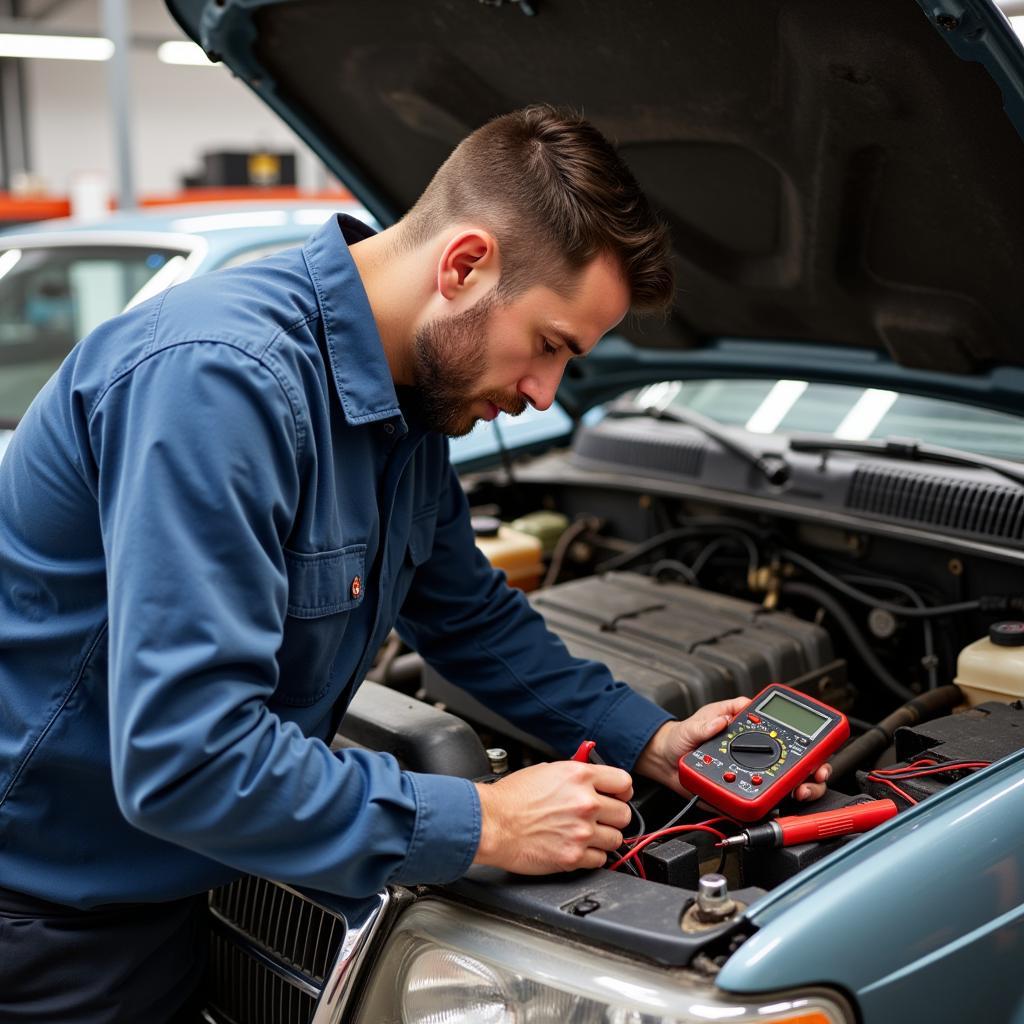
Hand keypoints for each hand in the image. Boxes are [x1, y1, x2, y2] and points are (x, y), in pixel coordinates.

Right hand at [473, 761, 633, 873]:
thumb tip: (594, 781)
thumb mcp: (547, 771)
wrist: (491, 823)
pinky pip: (600, 860)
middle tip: (600, 818)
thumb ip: (576, 776)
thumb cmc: (511, 797)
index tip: (617, 797)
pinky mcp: (573, 857)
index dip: (622, 792)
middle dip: (613, 816)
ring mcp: (581, 831)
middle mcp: (585, 802)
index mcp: (580, 776)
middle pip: (624, 814)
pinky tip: (576, 847)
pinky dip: (591, 856)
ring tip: (585, 834)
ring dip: (603, 838)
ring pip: (616, 839)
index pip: (625, 783)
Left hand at [634, 699, 831, 801]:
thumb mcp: (696, 722)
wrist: (666, 761)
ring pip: (787, 789)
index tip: (814, 752)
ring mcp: (753, 778)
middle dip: (812, 774)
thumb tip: (724, 718)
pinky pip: (762, 806)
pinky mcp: (743, 797)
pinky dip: (772, 809)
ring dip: (800, 792)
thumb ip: (710, 720)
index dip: (808, 745)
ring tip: (797, 794)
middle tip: (810, 778)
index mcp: (753, 734)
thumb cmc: (685, 737)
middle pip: (797, 767)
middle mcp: (758, 757)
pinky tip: (775, 807)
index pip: (787, 737)